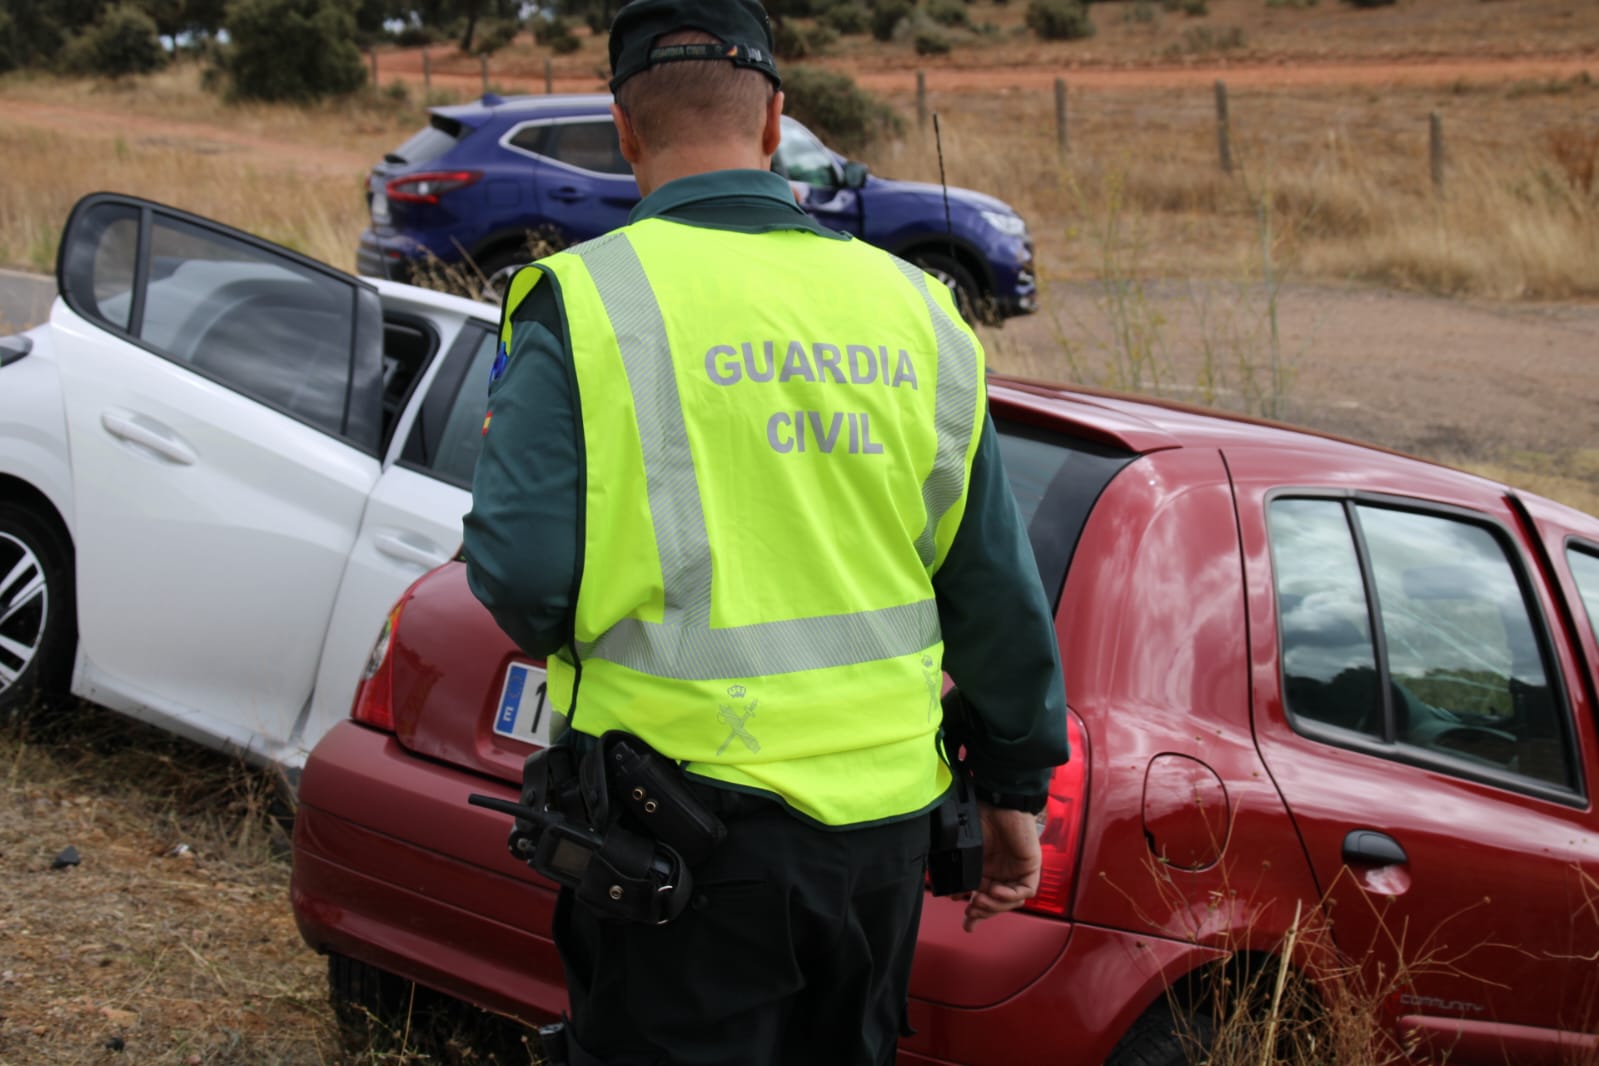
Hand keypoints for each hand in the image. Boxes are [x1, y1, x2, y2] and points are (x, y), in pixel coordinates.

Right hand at [961, 803, 1040, 931]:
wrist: (998, 801)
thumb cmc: (981, 817)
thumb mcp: (966, 850)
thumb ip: (961, 873)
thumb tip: (955, 895)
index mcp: (987, 870)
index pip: (984, 898)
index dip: (977, 914)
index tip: (966, 924)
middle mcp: (1003, 873)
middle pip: (997, 904)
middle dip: (983, 912)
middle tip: (970, 913)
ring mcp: (1017, 871)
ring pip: (1011, 901)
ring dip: (995, 905)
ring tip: (979, 900)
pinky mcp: (1031, 867)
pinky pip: (1025, 891)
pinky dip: (1010, 895)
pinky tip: (995, 890)